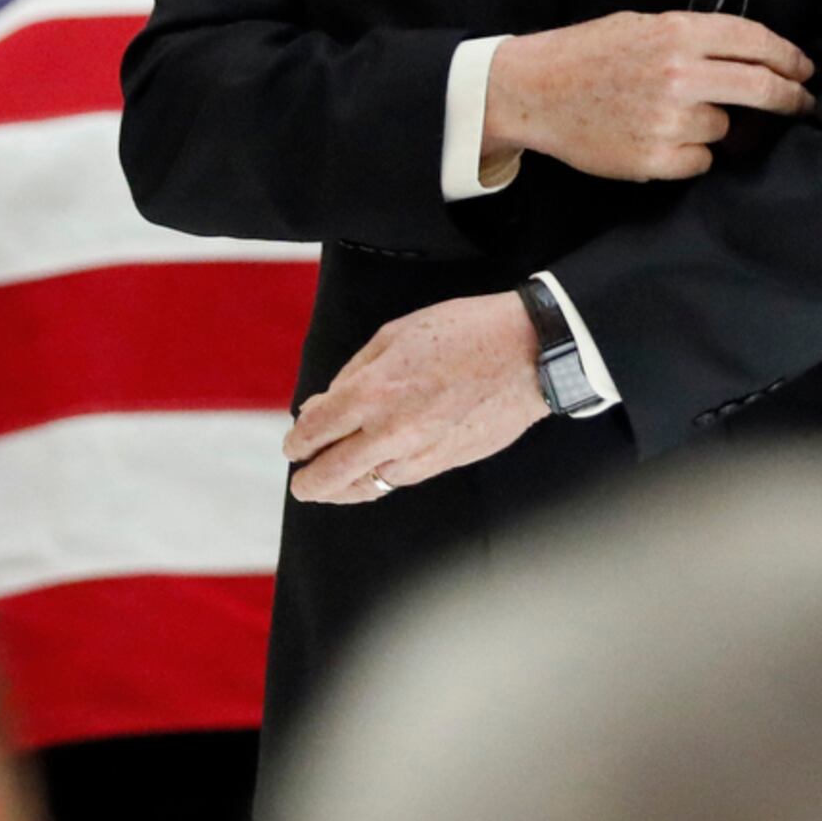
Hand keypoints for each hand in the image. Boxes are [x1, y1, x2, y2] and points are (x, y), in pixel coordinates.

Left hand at [283, 292, 547, 503]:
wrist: (528, 354)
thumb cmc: (464, 332)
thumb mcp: (396, 334)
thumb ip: (353, 372)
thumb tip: (322, 404)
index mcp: (371, 392)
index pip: (313, 431)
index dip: (297, 441)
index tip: (294, 444)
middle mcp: (388, 432)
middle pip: (330, 476)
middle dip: (309, 483)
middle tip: (302, 482)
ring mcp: (418, 454)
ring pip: (365, 486)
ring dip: (342, 488)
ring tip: (331, 485)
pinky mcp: (443, 464)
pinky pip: (398, 480)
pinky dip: (378, 480)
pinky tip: (373, 473)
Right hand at [484, 11, 813, 182]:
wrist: (535, 91)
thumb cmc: (589, 54)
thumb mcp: (643, 25)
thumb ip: (696, 38)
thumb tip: (751, 56)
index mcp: (678, 32)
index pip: (756, 41)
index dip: (789, 57)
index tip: (804, 70)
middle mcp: (680, 73)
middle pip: (762, 87)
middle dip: (791, 97)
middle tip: (802, 103)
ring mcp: (670, 119)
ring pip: (725, 129)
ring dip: (714, 125)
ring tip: (671, 115)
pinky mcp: (657, 158)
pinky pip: (700, 161)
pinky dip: (690, 154)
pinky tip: (656, 139)